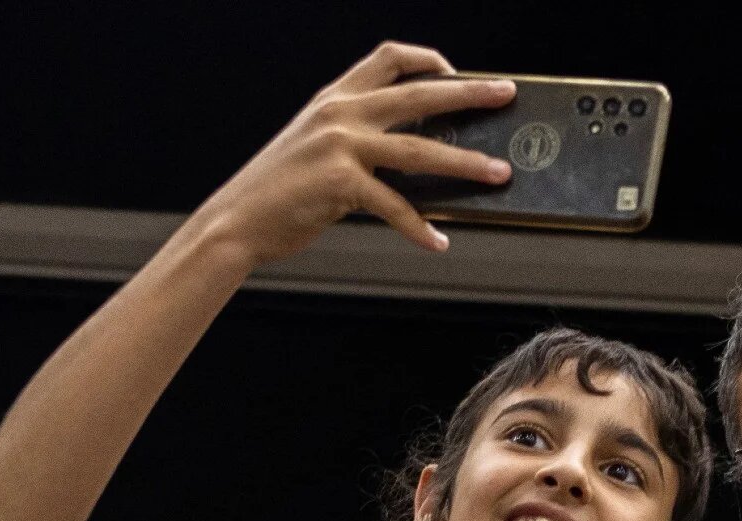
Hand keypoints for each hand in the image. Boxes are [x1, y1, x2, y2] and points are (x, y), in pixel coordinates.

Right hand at [190, 42, 515, 260]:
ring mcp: (340, 146)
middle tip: (505, 95)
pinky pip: (395, 206)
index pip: (389, 58)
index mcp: (335, 98)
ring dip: (465, 163)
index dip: (430, 60)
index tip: (459, 73)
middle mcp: (339, 113)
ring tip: (498, 172)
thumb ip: (357, 138)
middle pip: (419, 93)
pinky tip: (438, 241)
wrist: (237, 220)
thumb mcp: (315, 146)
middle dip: (469, 92)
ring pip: (420, 149)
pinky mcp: (340, 183)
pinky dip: (420, 228)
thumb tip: (414, 154)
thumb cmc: (279, 190)